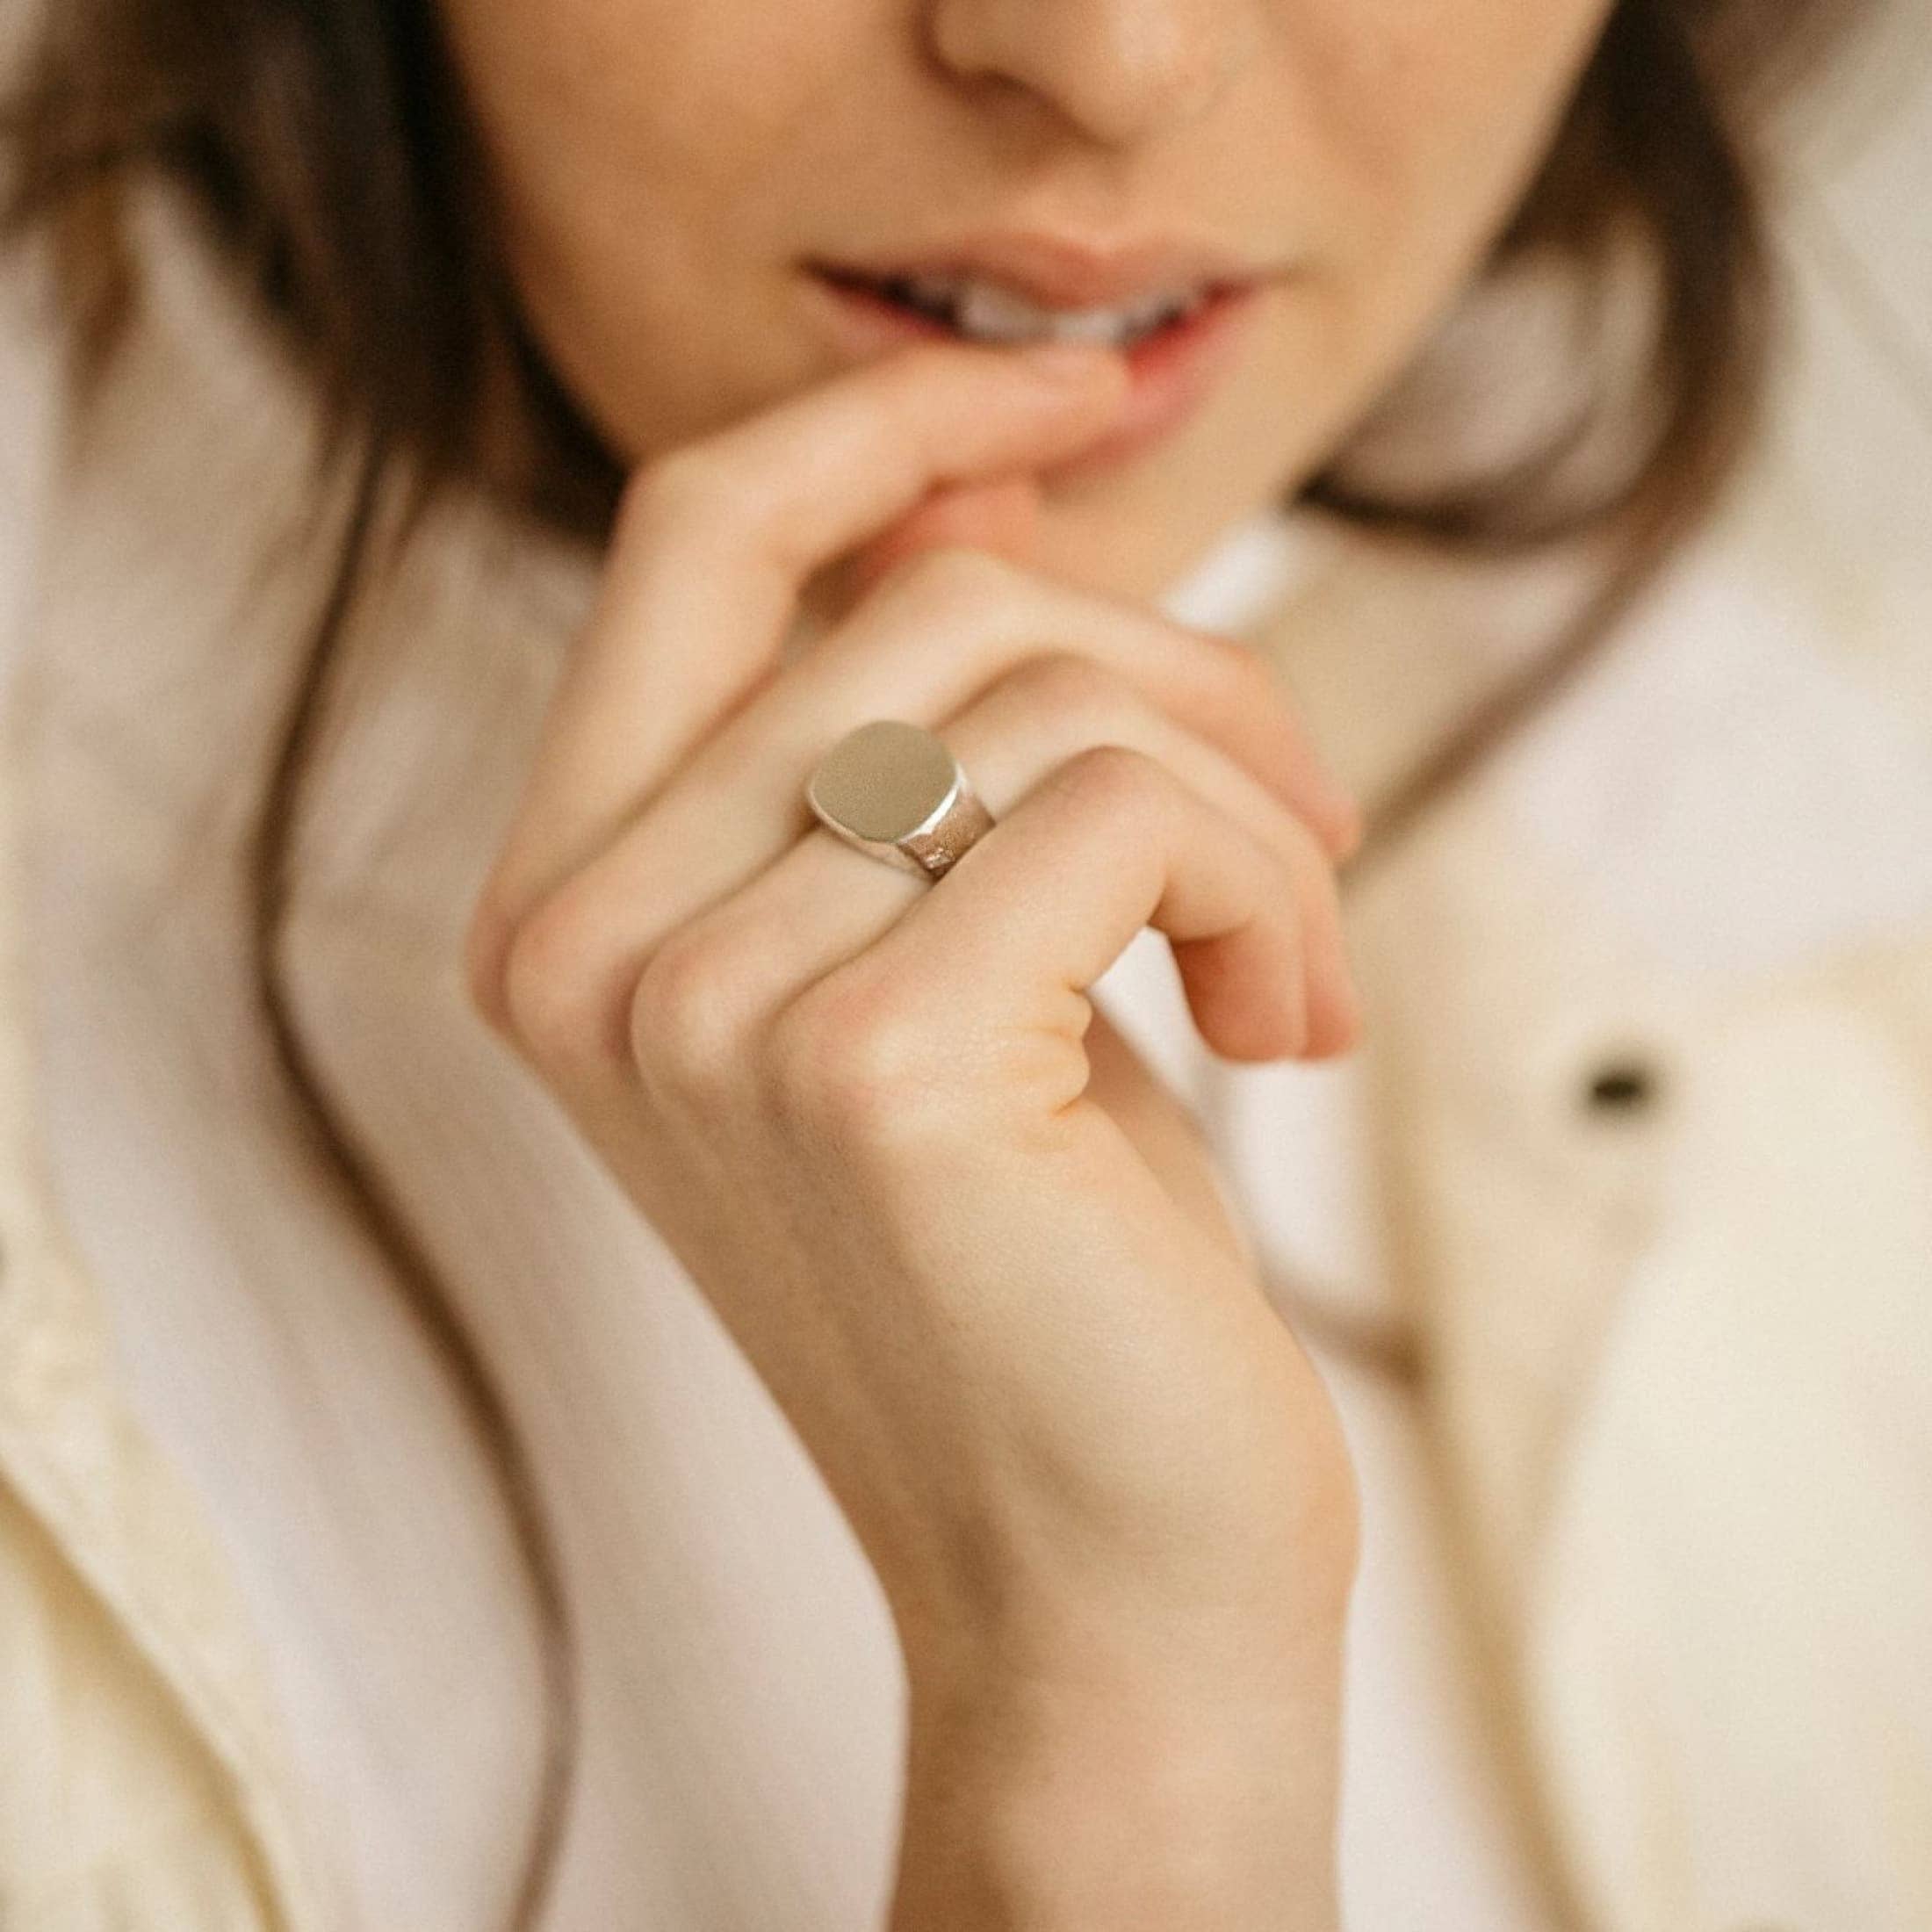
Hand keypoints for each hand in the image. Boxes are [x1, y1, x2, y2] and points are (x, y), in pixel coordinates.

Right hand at [466, 337, 1359, 1924]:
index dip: (895, 414)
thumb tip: (984, 470)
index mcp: (566, 907)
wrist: (1100, 1591)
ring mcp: (697, 1006)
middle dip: (1176, 666)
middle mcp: (583, 947)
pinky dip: (1268, 880)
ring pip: (1041, 685)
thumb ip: (922, 719)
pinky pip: (1129, 805)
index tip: (1091, 392)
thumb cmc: (1048, 1269)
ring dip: (1243, 791)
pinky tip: (1292, 1024)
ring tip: (1297, 957)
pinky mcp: (867, 1066)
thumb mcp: (958, 951)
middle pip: (924, 597)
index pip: (696, 530)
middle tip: (1300, 823)